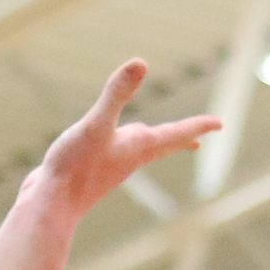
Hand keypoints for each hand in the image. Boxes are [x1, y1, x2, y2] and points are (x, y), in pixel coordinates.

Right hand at [30, 59, 218, 217]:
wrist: (50, 207)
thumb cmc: (75, 168)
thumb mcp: (95, 124)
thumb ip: (116, 94)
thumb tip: (140, 63)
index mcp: (137, 147)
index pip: (176, 133)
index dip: (197, 125)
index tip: (219, 123)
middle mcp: (128, 157)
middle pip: (162, 146)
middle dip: (179, 139)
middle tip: (197, 141)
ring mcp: (109, 167)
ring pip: (137, 152)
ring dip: (152, 144)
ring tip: (157, 141)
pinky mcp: (90, 172)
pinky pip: (114, 156)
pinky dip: (121, 148)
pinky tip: (109, 147)